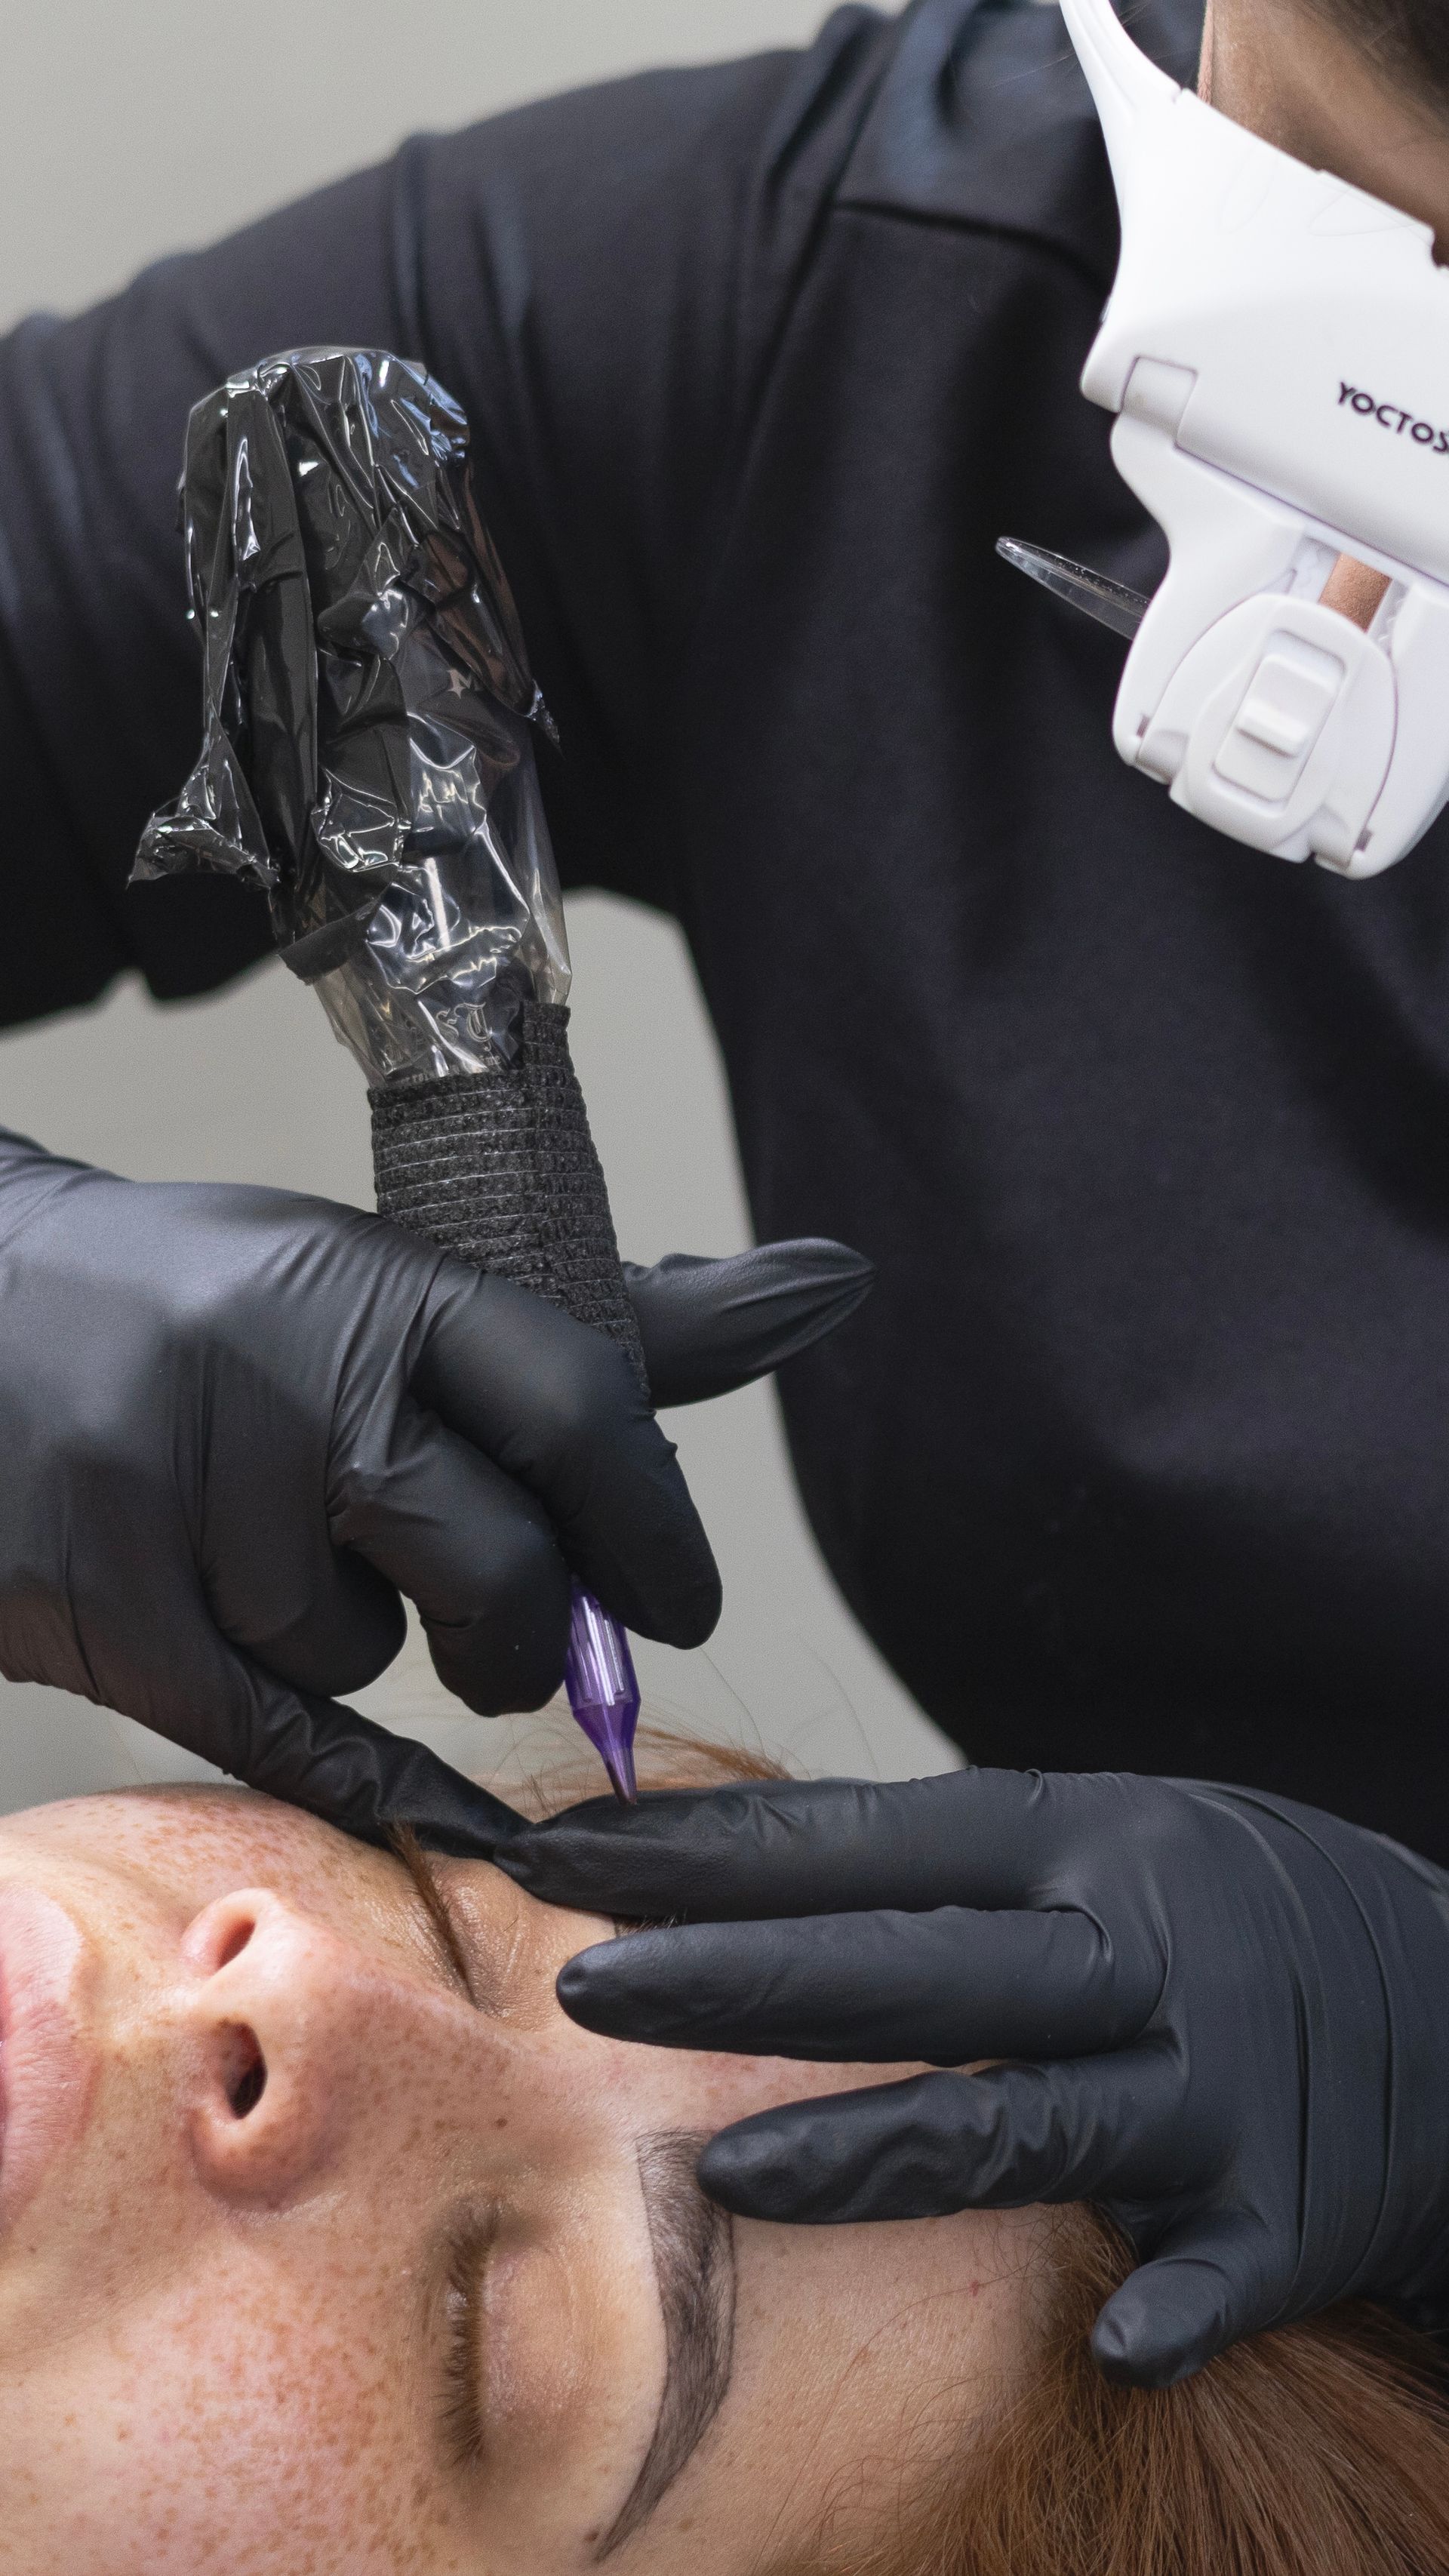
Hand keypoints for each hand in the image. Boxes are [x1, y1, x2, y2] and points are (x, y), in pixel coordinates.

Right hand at [0, 1127, 869, 1852]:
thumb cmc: (214, 1313)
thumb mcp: (390, 1281)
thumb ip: (602, 1325)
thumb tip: (826, 1288)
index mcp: (373, 1279)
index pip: (576, 1397)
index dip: (654, 1523)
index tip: (677, 1601)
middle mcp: (282, 1371)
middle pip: (499, 1569)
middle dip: (530, 1639)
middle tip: (505, 1640)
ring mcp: (178, 1489)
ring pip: (364, 1656)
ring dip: (361, 1650)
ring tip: (283, 1571)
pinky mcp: (101, 1602)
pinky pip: (280, 1736)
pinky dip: (352, 1770)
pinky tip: (392, 1774)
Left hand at [498, 1768, 1448, 2383]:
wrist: (1440, 1989)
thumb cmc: (1216, 1908)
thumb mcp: (1092, 1840)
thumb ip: (932, 1866)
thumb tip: (717, 1868)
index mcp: (1079, 1839)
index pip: (863, 1841)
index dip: (711, 1853)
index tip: (564, 1858)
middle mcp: (1140, 1946)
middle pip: (919, 1968)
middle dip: (746, 1975)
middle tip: (587, 1984)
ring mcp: (1216, 2080)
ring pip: (1032, 2121)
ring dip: (884, 2151)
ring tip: (731, 2176)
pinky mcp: (1290, 2206)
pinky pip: (1218, 2269)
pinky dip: (1167, 2300)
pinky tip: (1112, 2341)